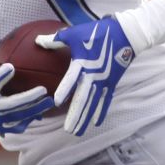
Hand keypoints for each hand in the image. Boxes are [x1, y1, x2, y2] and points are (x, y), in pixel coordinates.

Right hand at [0, 41, 54, 137]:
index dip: (0, 77)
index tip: (11, 67)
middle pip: (12, 104)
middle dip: (28, 98)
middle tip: (43, 90)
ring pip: (20, 115)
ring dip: (36, 109)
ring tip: (50, 101)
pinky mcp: (4, 128)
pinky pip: (21, 124)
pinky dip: (31, 118)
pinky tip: (42, 112)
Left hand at [36, 16, 135, 135]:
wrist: (127, 34)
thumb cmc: (98, 32)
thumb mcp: (75, 33)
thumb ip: (56, 39)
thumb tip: (37, 41)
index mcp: (83, 63)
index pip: (72, 78)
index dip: (65, 89)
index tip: (57, 102)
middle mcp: (93, 75)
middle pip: (83, 99)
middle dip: (76, 115)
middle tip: (68, 130)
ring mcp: (104, 81)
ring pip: (93, 104)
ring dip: (85, 118)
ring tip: (77, 132)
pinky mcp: (112, 82)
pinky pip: (106, 100)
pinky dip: (101, 111)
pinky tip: (96, 123)